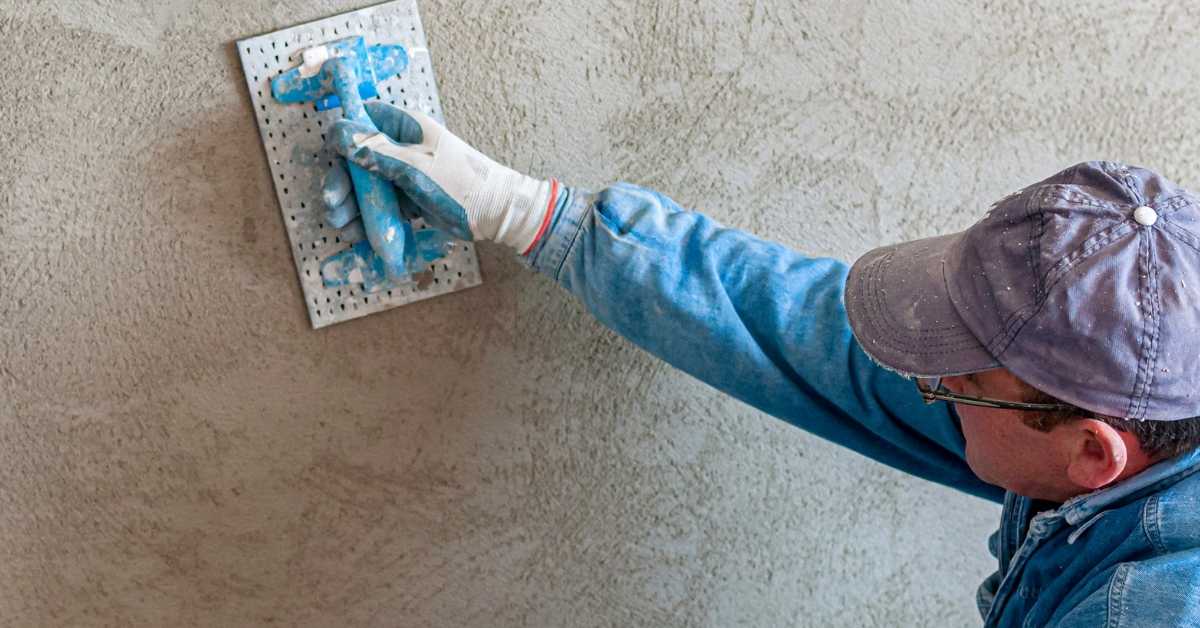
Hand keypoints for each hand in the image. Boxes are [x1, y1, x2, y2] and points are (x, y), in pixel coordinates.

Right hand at [325, 102, 557, 253]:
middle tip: (333, 206)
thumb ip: (375, 151)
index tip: (331, 159)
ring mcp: (404, 173)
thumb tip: (336, 130)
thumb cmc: (461, 183)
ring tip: (343, 226)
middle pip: (358, 159)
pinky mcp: (409, 197)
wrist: (496, 214)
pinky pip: (381, 204)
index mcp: (405, 127)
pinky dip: (369, 218)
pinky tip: (359, 234)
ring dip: (352, 205)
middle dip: (343, 184)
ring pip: (367, 185)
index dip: (343, 138)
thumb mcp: (415, 167)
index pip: (363, 121)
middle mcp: (401, 146)